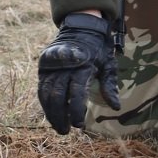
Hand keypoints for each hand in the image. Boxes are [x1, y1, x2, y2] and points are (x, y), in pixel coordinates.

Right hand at [36, 12, 118, 134]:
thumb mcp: (109, 64)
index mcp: (82, 66)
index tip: (79, 125)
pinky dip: (44, 102)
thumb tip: (116, 107)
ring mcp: (51, 65)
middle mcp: (64, 66)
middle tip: (65, 131)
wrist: (82, 26)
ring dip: (50, 112)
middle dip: (60, 116)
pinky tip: (50, 114)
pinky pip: (41, 87)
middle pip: (57, 96)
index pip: (76, 93)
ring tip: (58, 127)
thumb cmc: (99, 49)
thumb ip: (109, 86)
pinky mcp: (44, 65)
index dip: (75, 111)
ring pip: (46, 93)